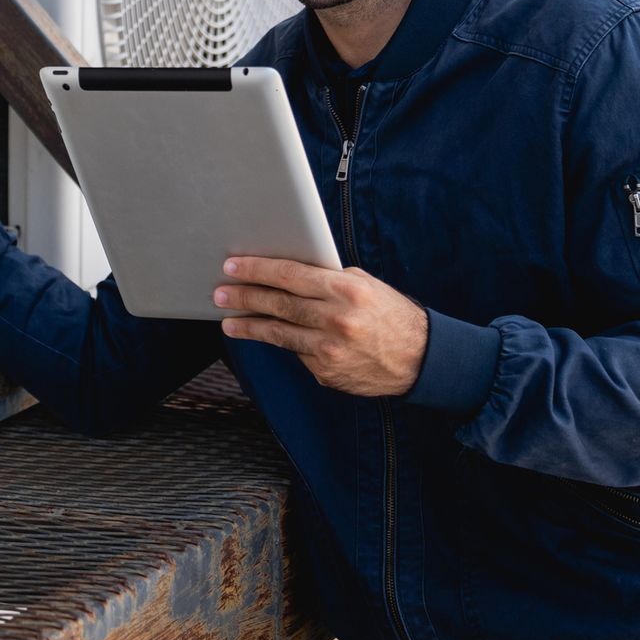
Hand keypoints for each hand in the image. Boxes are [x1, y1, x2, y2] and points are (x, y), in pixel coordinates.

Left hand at [214, 256, 427, 397]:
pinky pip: (297, 354)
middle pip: (279, 304)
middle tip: (219, 293)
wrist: (420, 359)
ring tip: (229, 321)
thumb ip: (326, 279)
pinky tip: (270, 337)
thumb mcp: (364, 285)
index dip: (258, 270)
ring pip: (279, 334)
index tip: (233, 266)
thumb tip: (282, 273)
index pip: (291, 275)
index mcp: (347, 290)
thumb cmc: (388, 314)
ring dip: (250, 326)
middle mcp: (337, 320)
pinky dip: (284, 344)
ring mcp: (330, 350)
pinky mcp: (327, 373)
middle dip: (244, 297)